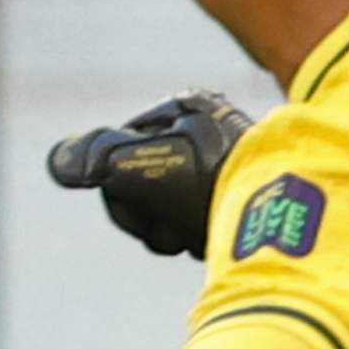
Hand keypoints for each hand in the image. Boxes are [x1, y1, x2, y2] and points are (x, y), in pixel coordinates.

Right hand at [45, 91, 249, 260]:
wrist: (287, 212)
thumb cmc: (209, 181)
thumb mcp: (137, 163)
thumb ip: (92, 158)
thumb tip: (61, 163)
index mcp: (182, 108)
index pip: (118, 157)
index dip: (121, 196)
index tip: (143, 209)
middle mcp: (207, 130)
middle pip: (145, 186)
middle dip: (152, 218)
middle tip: (174, 226)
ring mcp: (226, 165)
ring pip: (173, 209)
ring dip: (176, 231)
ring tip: (200, 234)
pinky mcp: (245, 199)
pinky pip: (203, 223)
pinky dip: (202, 238)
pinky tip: (218, 240)